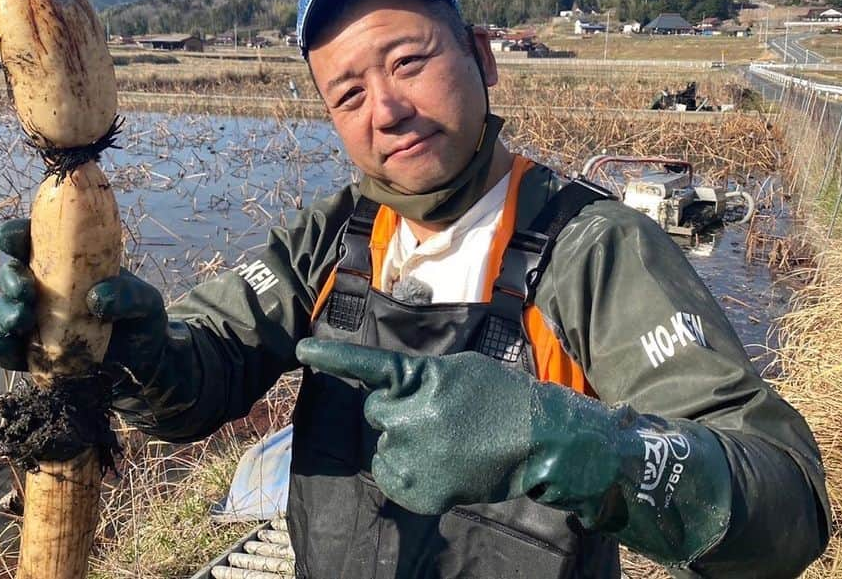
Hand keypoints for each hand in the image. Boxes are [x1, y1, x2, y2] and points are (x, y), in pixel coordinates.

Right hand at [0, 218, 185, 400]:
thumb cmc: (140, 316)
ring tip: (22, 319)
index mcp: (67, 262)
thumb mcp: (145, 300)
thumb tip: (96, 298)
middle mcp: (45, 288)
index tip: (8, 238)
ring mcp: (37, 321)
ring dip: (7, 313)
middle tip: (25, 289)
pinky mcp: (34, 353)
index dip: (14, 235)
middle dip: (12, 279)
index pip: (32, 241)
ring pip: (7, 310)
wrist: (145, 358)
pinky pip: (8, 350)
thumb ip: (127, 295)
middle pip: (13, 275)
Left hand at [296, 339, 730, 562]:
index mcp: (422, 378)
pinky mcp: (423, 490)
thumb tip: (391, 388)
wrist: (539, 440)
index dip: (332, 358)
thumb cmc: (500, 397)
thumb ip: (421, 377)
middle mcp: (414, 415)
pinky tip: (443, 467)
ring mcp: (417, 455)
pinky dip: (411, 476)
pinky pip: (395, 480)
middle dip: (396, 414)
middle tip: (435, 417)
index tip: (301, 351)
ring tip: (446, 444)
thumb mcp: (459, 370)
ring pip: (385, 449)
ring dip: (404, 446)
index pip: (369, 366)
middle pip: (377, 413)